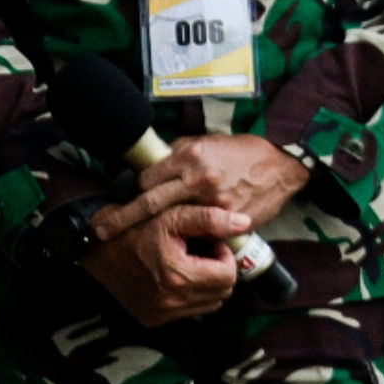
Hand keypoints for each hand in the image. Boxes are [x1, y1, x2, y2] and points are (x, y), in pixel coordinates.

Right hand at [80, 193, 253, 325]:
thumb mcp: (174, 215)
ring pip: (209, 304)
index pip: (228, 276)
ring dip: (206, 284)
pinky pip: (189, 311)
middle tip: (200, 250)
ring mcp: (160, 314)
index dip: (224, 255)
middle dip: (218, 269)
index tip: (209, 241)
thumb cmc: (137, 227)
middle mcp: (170, 302)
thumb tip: (244, 224)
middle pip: (222, 292)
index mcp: (178, 276)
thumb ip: (211, 218)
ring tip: (189, 262)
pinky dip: (190, 295)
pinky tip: (176, 275)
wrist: (99, 248)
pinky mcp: (152, 319)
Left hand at [133, 132, 312, 234]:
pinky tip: (191, 237)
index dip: (139, 190)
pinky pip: (199, 230)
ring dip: (159, 229)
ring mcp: (212, 200)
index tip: (135, 198)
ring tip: (144, 241)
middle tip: (101, 232)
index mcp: (191, 154)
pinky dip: (191, 234)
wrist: (282, 167)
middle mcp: (198, 177)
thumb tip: (159, 163)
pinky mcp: (226, 218)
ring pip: (172, 220)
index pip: (148, 178)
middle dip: (122, 218)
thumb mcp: (211, 142)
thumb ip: (183, 153)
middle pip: (149, 201)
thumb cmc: (246, 152)